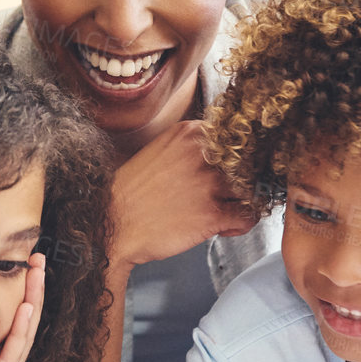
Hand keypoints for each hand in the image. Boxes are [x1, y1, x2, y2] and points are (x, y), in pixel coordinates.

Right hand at [111, 121, 256, 267]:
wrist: (110, 224)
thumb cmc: (130, 194)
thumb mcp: (158, 153)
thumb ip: (188, 148)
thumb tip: (215, 155)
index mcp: (187, 134)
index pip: (233, 137)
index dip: (235, 156)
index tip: (228, 170)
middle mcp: (201, 153)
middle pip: (246, 161)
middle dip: (242, 179)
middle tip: (228, 194)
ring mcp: (208, 183)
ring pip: (250, 187)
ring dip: (242, 201)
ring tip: (226, 212)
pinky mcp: (212, 214)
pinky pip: (249, 215)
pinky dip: (243, 224)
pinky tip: (226, 227)